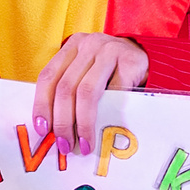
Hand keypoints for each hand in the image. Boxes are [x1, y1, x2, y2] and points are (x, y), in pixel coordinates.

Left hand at [31, 32, 147, 156]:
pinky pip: (114, 93)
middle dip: (62, 121)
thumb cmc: (111, 70)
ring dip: (82, 123)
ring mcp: (109, 51)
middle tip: (64, 144)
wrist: (148, 57)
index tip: (42, 129)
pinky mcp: (130, 62)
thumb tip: (51, 128)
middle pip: (65, 87)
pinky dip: (107, 114)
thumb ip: (69, 89)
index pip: (48, 77)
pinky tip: (104, 130)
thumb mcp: (87, 71)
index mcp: (71, 46)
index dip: (42, 104)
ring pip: (86, 91)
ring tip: (83, 143)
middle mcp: (88, 45)